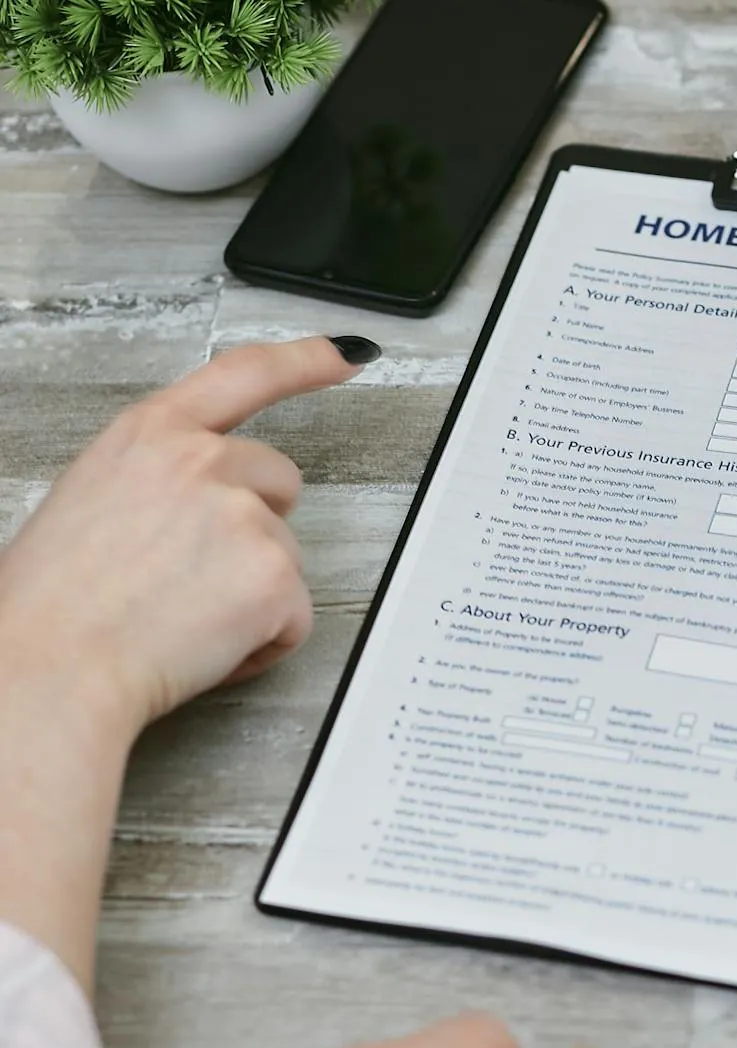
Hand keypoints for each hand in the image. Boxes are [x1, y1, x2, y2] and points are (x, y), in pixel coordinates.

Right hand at [0, 336, 365, 738]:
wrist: (50, 666)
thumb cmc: (54, 602)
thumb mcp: (96, 499)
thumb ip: (160, 479)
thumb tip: (197, 499)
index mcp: (150, 434)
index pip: (245, 374)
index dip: (307, 361)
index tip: (348, 354)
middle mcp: (202, 459)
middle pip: (280, 483)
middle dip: (255, 527)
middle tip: (187, 575)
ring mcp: (243, 513)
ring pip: (287, 556)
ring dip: (252, 593)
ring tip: (178, 618)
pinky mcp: (273, 573)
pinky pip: (295, 616)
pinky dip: (262, 642)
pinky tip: (204, 646)